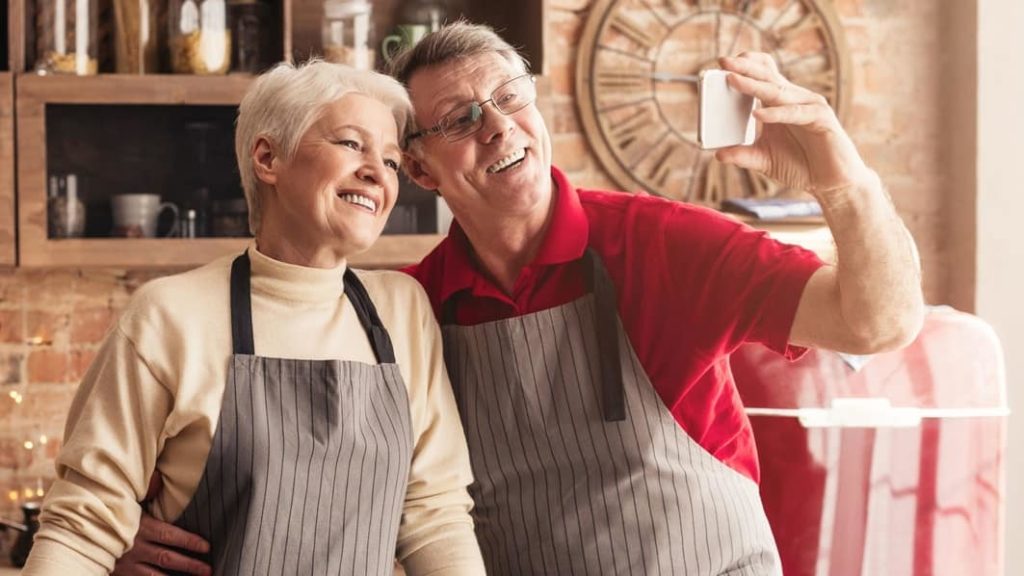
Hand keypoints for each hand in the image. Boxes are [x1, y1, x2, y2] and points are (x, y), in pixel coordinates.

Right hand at [113, 474, 211, 575]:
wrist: (74, 535)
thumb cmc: (103, 513)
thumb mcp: (123, 500)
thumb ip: (144, 491)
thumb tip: (160, 477)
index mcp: (140, 528)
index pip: (171, 536)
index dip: (190, 542)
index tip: (207, 546)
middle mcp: (135, 548)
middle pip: (168, 559)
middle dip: (190, 565)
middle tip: (208, 570)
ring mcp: (126, 565)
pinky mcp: (119, 575)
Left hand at [716, 52, 875, 195]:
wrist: (831, 182)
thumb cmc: (800, 166)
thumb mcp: (764, 160)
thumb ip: (743, 155)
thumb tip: (718, 154)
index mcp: (780, 103)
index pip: (764, 75)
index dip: (746, 66)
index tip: (722, 62)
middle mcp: (794, 99)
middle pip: (768, 77)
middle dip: (744, 68)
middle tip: (723, 61)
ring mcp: (809, 106)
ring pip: (778, 92)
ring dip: (753, 85)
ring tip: (732, 80)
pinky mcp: (821, 119)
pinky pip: (795, 113)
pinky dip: (776, 113)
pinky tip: (757, 113)